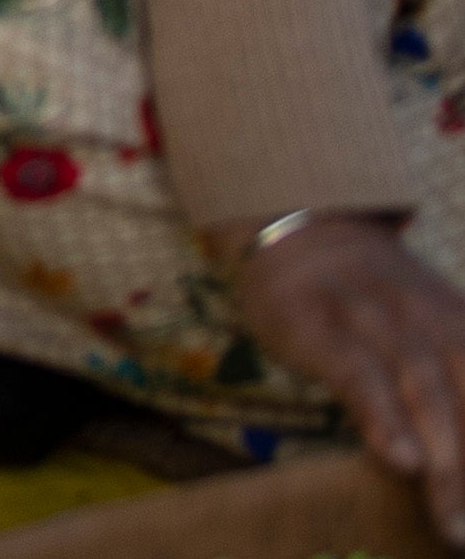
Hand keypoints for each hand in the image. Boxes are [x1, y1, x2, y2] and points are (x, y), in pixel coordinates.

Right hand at [237, 211, 464, 536]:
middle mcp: (435, 322)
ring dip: (448, 464)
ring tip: (454, 524)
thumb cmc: (375, 301)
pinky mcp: (319, 325)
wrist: (301, 225)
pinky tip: (399, 460)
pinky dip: (381, 417)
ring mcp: (376, 320)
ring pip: (424, 393)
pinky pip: (358, 374)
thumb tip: (459, 458)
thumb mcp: (436, 330)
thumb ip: (459, 386)